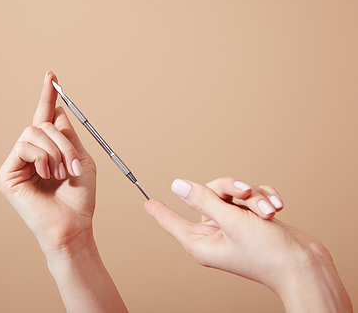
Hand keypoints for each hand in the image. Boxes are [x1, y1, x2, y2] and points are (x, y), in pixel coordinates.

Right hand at [0, 72, 127, 312]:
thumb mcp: (82, 160)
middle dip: (63, 140)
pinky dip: (42, 158)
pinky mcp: (6, 175)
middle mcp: (29, 155)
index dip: (47, 97)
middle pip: (41, 124)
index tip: (51, 75)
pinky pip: (24, 146)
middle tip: (73, 164)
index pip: (44, 119)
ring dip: (55, 151)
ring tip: (61, 173)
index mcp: (47, 151)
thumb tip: (57, 111)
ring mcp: (16, 164)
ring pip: (33, 133)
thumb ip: (69, 135)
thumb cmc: (79, 197)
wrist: (73, 224)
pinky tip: (47, 176)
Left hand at [145, 177, 351, 311]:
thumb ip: (203, 200)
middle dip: (232, 190)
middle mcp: (215, 233)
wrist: (304, 265)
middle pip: (209, 195)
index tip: (147, 202)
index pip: (173, 222)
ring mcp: (233, 227)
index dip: (160, 211)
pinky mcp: (250, 221)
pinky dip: (263, 200)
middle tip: (246, 193)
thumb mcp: (231, 221)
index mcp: (201, 241)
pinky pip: (250, 198)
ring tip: (268, 212)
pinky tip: (275, 208)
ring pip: (233, 194)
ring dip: (254, 198)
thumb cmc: (267, 253)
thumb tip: (178, 186)